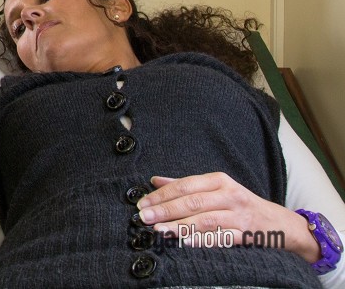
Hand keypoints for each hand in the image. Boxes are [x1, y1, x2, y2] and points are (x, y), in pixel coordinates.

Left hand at [136, 173, 318, 262]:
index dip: (162, 194)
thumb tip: (155, 181)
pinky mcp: (247, 234)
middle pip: (193, 202)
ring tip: (159, 230)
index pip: (185, 185)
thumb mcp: (216, 189)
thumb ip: (186, 185)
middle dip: (166, 210)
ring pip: (205, 219)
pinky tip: (186, 241)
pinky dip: (204, 239)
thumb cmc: (240, 204)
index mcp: (219, 181)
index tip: (143, 203)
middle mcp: (230, 195)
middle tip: (145, 217)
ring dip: (180, 225)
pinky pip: (222, 237)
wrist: (279, 223)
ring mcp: (239, 215)